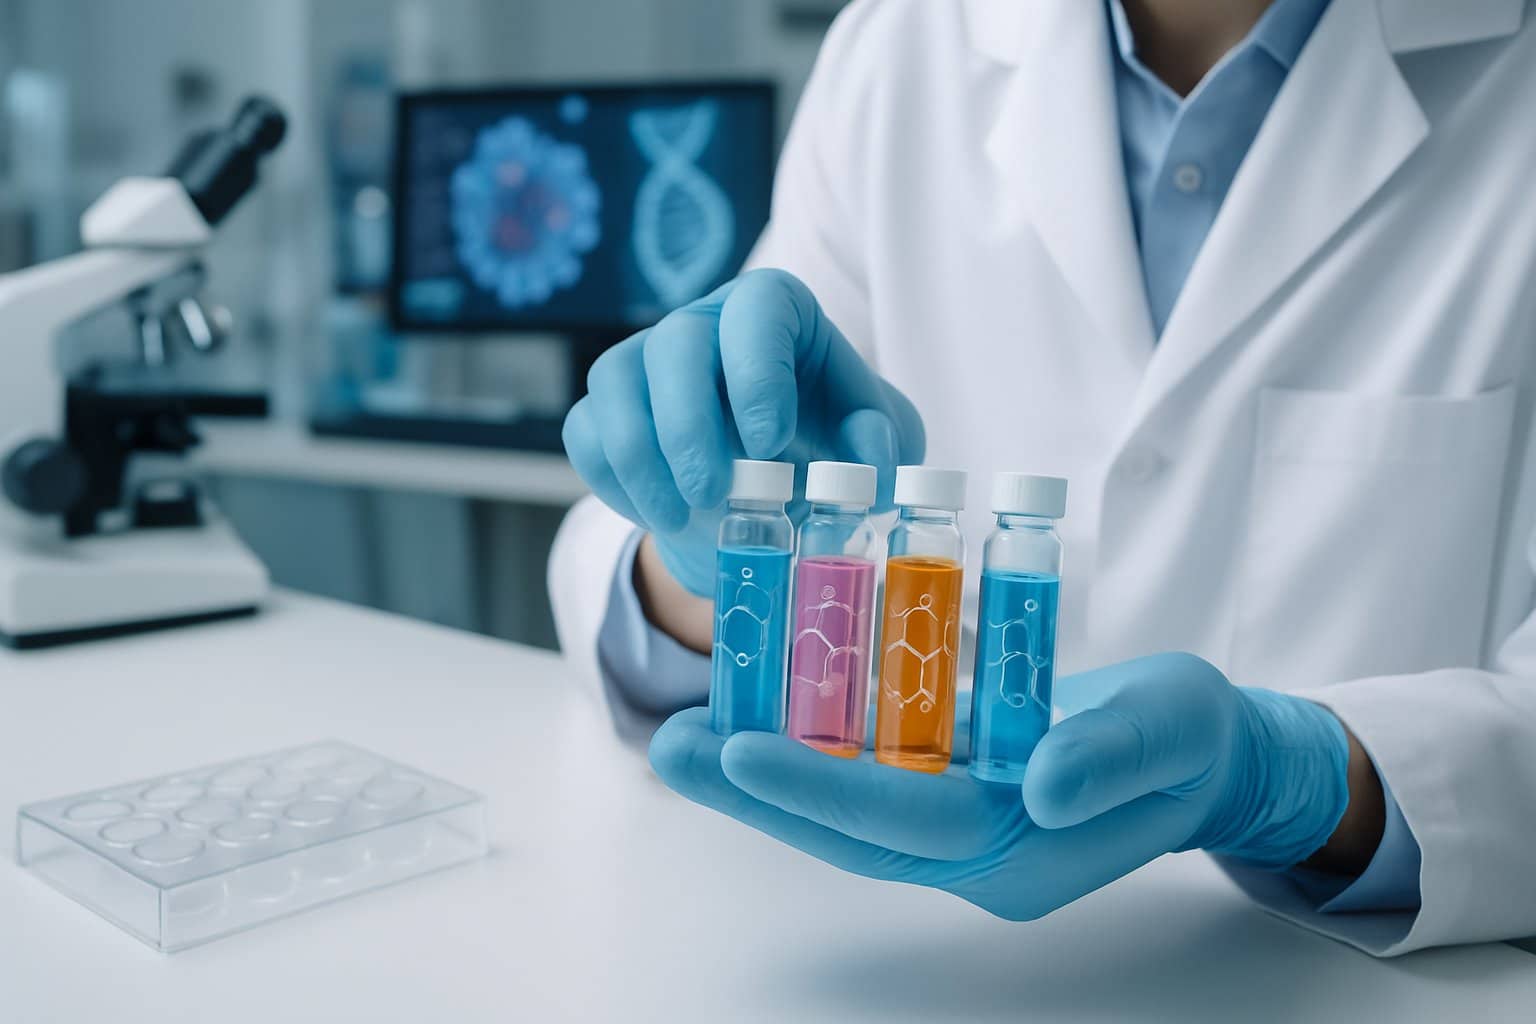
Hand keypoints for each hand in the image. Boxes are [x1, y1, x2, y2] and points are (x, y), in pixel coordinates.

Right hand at [562, 268, 924, 595]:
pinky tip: (657, 512)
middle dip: (688, 425)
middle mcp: (703, 320)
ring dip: (640, 455)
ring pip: (615, 380)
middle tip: (712, 492)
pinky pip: (586, 429)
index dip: (758, 374)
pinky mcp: (606, 404)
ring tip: (680, 515)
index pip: (758, 310)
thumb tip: (872, 467)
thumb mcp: (872, 438)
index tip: (770, 444)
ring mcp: (646, 358)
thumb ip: (882, 442)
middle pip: (674, 344)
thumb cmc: (829, 439)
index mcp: (775, 310)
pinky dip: (613, 477)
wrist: (775, 480)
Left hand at [648, 653, 1351, 920]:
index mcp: (1023, 851)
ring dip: (767, 771)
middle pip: (848, 829)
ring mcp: (959, 825)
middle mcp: (975, 851)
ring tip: (689, 729)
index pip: (902, 826)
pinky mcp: (951, 790)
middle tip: (672, 745)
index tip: (740, 750)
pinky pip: (868, 773)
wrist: (1202, 754)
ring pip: (845, 805)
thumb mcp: (1171, 731)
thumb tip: (1038, 783)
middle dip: (756, 790)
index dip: (818, 788)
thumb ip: (1108, 757)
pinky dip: (811, 746)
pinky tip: (760, 707)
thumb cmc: (1193, 739)